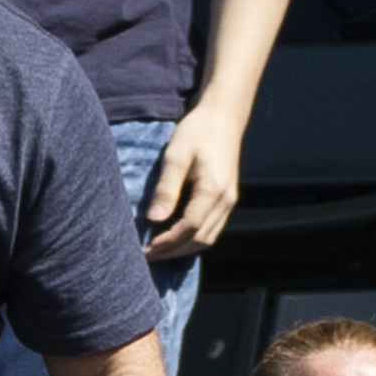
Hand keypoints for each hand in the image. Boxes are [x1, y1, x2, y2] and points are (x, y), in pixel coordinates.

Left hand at [143, 104, 245, 259]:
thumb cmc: (197, 132)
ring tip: (159, 251)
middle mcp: (226, 200)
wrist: (223, 118)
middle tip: (147, 256)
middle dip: (174, 251)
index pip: (190, 226)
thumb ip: (166, 189)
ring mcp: (229, 202)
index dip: (168, 241)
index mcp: (213, 189)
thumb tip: (154, 219)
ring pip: (208, 238)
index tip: (146, 248)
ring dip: (184, 249)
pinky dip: (193, 239)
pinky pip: (212, 229)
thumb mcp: (176, 156)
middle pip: (201, 239)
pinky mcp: (227, 200)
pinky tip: (175, 238)